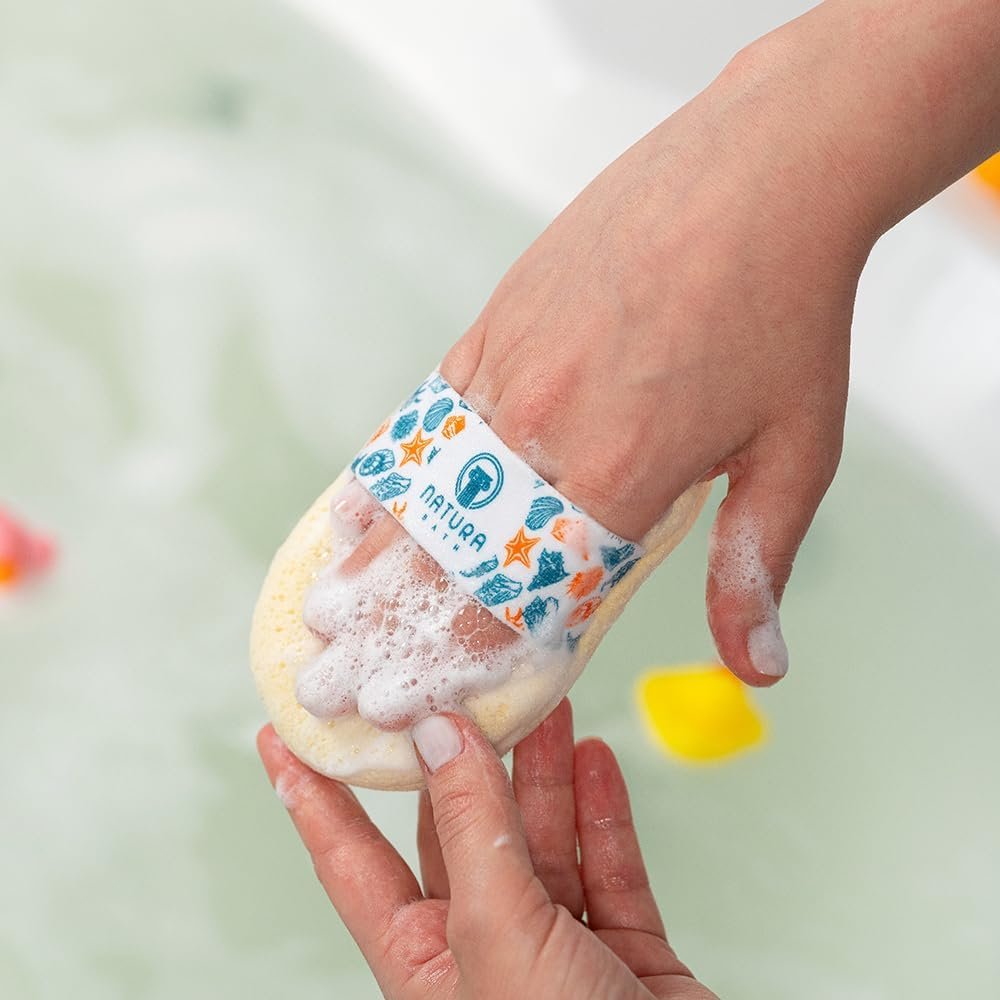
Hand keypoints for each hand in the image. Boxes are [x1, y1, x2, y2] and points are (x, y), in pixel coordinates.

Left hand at [258, 701, 717, 998]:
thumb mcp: (500, 938)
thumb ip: (472, 835)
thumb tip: (443, 739)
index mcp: (423, 963)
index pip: (351, 861)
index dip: (314, 796)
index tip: (282, 735)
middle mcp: (481, 949)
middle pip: (457, 831)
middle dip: (462, 758)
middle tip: (457, 687)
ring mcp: (554, 948)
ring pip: (538, 837)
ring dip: (542, 770)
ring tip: (542, 703)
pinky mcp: (622, 949)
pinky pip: (606, 864)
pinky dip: (602, 812)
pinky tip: (595, 761)